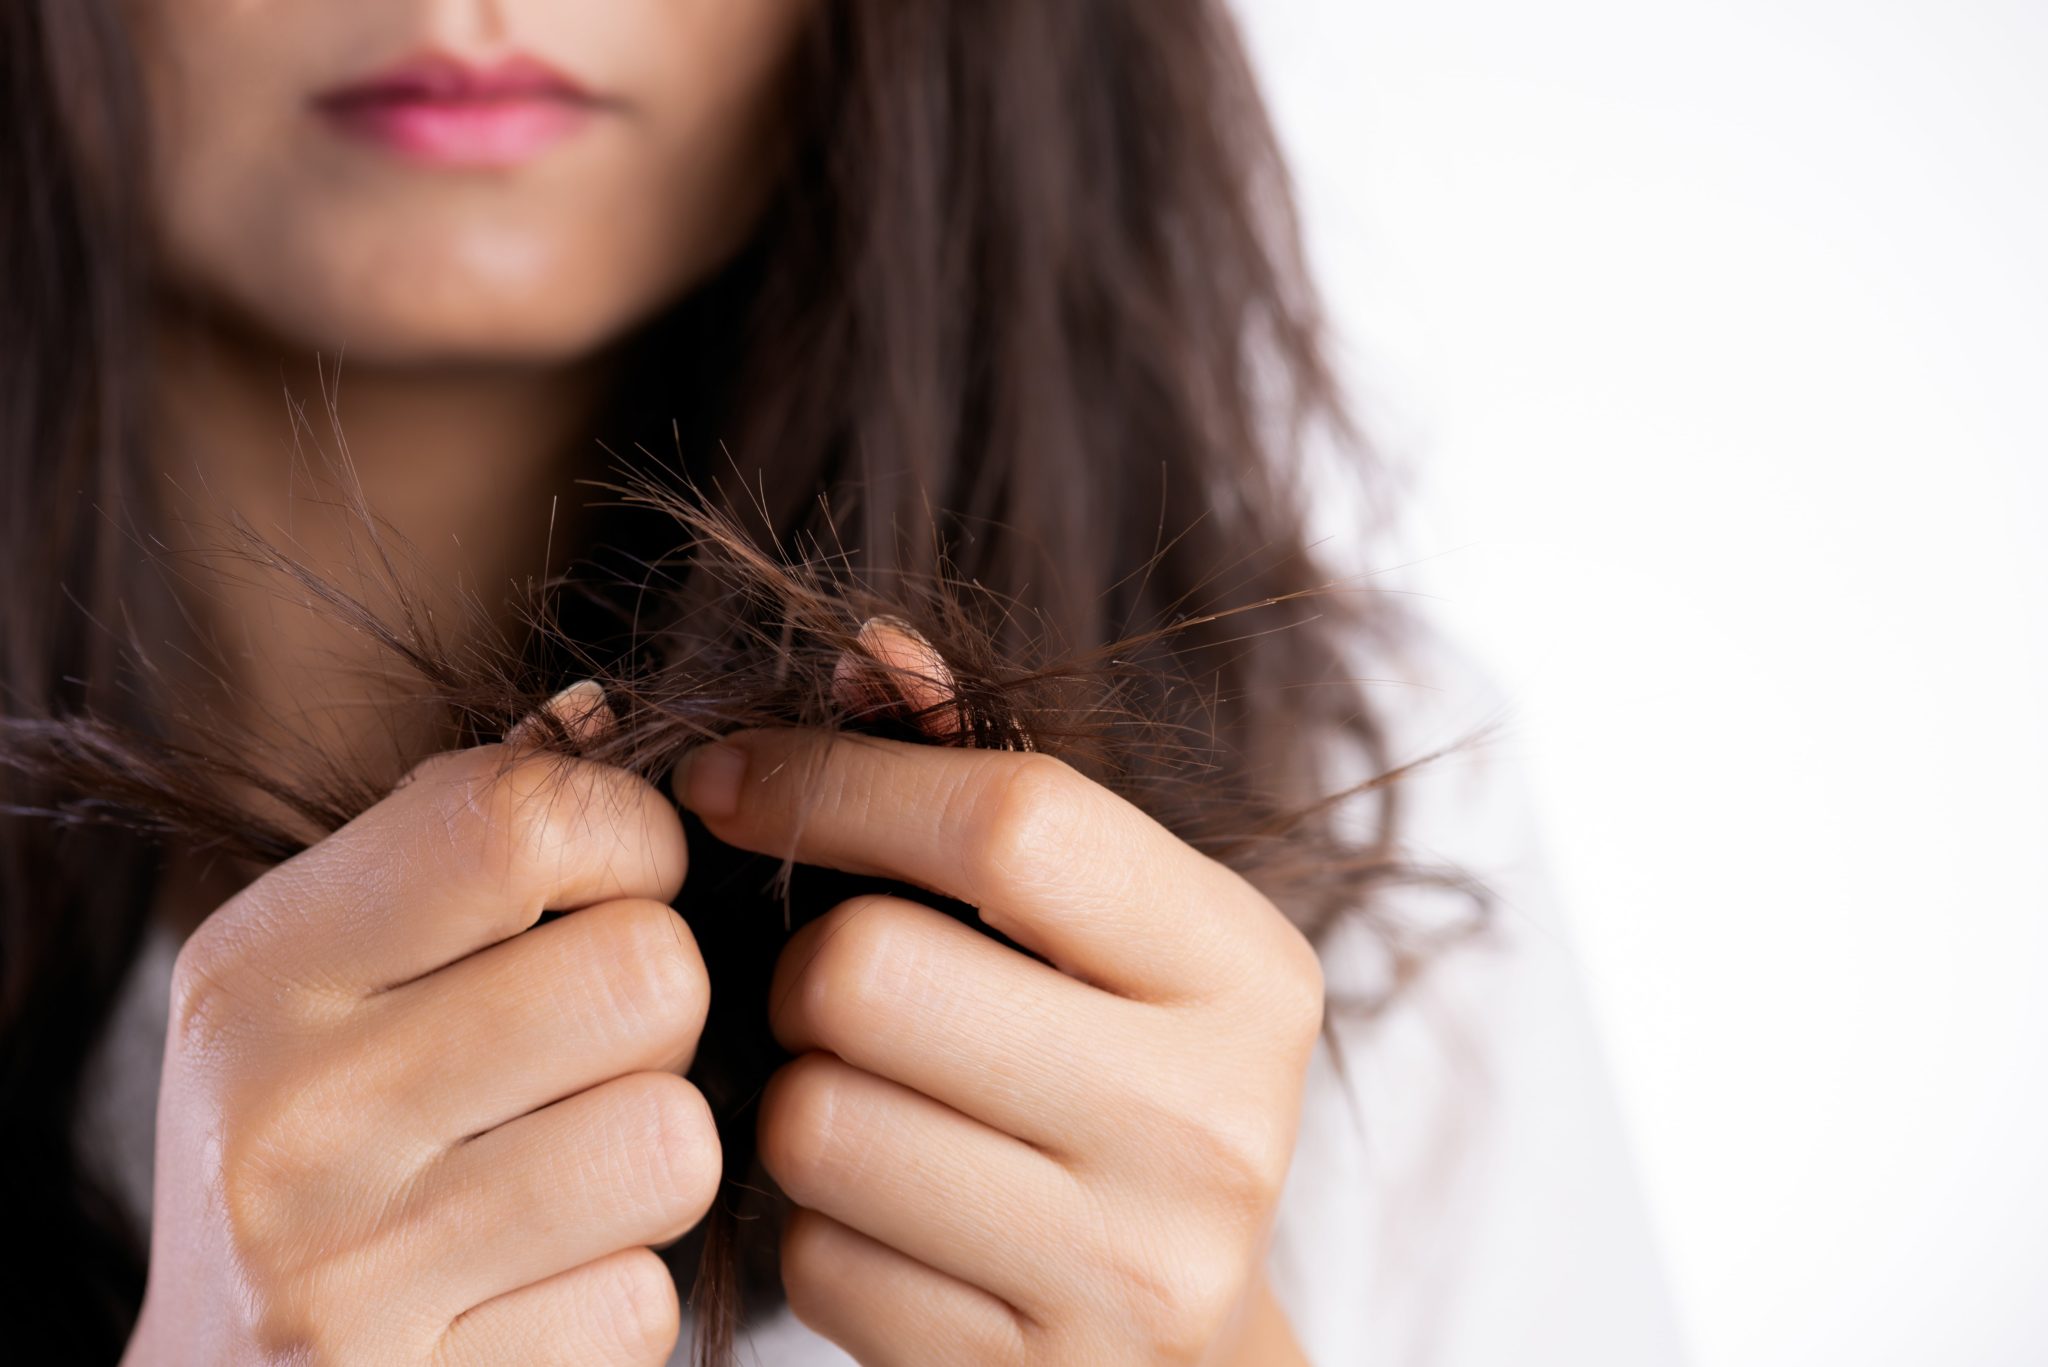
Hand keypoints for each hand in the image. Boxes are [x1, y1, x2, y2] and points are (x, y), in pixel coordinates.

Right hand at [125, 686, 717, 1365]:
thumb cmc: (308, 1144)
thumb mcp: (328, 976)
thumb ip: (460, 838)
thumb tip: (607, 712)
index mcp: (260, 969)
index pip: (522, 818)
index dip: (633, 837)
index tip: (623, 884)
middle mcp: (285, 1114)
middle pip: (646, 974)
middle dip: (659, 1008)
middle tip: (591, 1050)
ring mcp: (349, 1273)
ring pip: (675, 1138)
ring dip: (653, 1153)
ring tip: (565, 1167)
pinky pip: (646, 1298)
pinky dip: (617, 1288)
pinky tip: (531, 1283)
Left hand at [673, 717, 1324, 1363]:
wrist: (1185, 1352)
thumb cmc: (1115, 1084)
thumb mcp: (1093, 932)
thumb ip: (982, 784)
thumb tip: (869, 649)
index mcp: (1248, 969)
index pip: (1012, 820)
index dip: (838, 781)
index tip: (731, 776)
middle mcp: (1216, 1120)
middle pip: (870, 972)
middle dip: (812, 969)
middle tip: (846, 993)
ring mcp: (1134, 1269)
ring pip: (818, 1122)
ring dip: (804, 1103)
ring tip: (877, 1106)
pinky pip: (817, 1264)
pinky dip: (819, 1229)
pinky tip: (893, 1219)